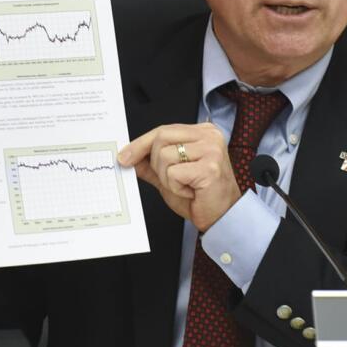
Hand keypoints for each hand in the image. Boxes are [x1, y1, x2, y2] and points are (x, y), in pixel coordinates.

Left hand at [118, 123, 240, 231]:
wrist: (222, 216)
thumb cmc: (201, 196)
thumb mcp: (170, 176)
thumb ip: (151, 164)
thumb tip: (129, 156)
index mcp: (202, 132)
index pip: (163, 130)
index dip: (140, 143)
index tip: (124, 156)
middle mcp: (209, 136)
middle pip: (161, 137)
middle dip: (155, 163)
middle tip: (169, 180)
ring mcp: (212, 150)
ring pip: (164, 155)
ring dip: (166, 178)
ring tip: (184, 186)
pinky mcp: (209, 167)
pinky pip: (173, 173)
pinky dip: (175, 187)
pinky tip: (190, 191)